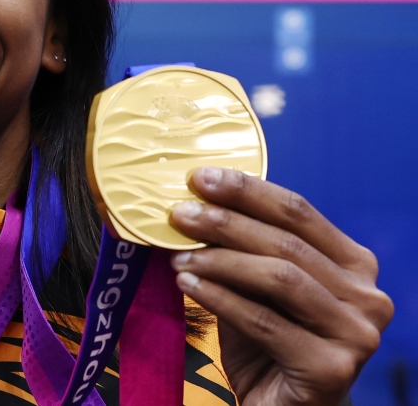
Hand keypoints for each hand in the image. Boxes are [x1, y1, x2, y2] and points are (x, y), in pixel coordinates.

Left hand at [169, 167, 392, 405]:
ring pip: (279, 278)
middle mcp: (367, 295)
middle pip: (286, 243)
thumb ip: (240, 250)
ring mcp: (357, 333)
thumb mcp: (256, 289)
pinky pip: (265, 321)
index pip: (298, 212)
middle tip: (178, 213)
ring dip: (220, 260)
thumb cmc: (268, 345)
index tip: (199, 176)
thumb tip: (190, 204)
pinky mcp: (333, 368)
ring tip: (177, 256)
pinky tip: (187, 284)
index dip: (248, 190)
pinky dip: (220, 298)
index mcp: (354, 264)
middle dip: (225, 222)